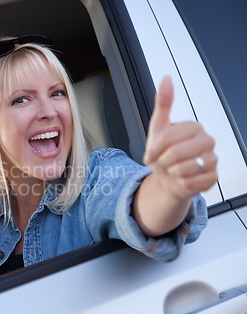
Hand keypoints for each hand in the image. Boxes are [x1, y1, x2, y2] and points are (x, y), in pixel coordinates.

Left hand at [143, 76, 217, 199]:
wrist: (167, 178)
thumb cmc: (163, 152)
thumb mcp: (158, 127)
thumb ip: (163, 103)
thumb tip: (167, 79)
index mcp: (194, 127)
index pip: (168, 137)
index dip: (155, 148)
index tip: (151, 153)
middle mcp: (207, 141)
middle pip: (177, 152)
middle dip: (163, 161)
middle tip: (163, 161)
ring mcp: (212, 160)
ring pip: (185, 168)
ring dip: (172, 172)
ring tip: (173, 169)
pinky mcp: (213, 177)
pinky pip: (192, 182)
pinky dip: (181, 183)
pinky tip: (182, 178)